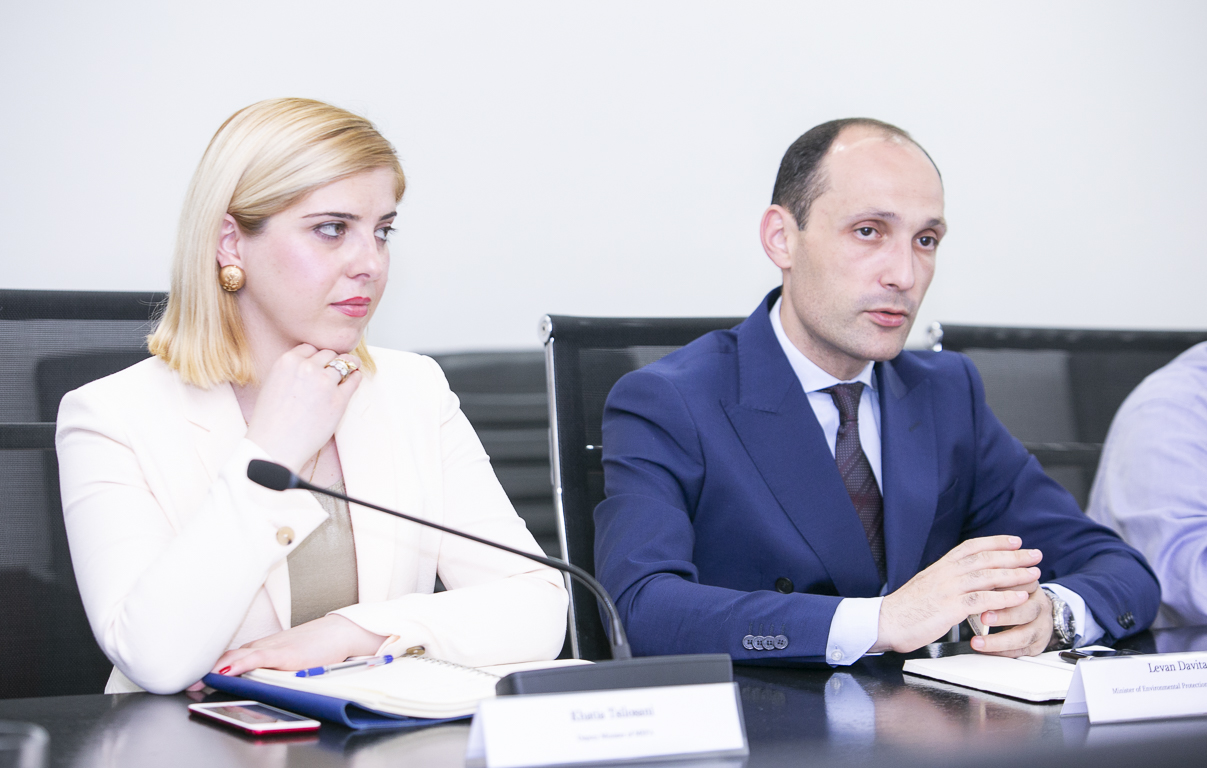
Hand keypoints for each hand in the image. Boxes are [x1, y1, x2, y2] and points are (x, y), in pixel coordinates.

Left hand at [206, 614, 386, 678]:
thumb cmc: (316, 648)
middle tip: (184, 683)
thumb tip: (246, 679)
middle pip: (226, 657)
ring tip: (196, 680)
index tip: (189, 679)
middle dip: (204, 670)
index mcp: (259, 649)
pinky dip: (239, 665)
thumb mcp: (285, 659)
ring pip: (236, 657)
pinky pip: (256, 659)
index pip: (227, 657)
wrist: (339, 633)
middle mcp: (261, 647)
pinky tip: (225, 671)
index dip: (207, 668)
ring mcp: (272, 649)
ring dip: (215, 669)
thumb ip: (266, 667)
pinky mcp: (285, 654)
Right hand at [242, 345, 362, 470]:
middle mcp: (307, 367)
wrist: (274, 446)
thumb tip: (308, 365)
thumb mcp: (272, 385)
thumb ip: (290, 372)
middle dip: (331, 360)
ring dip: (348, 365)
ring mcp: (324, 383)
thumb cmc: (270, 422)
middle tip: (335, 366)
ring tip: (352, 367)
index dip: (316, 355)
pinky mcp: (339, 400)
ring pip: (343, 364)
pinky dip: (355, 377)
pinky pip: (353, 380)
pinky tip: (354, 378)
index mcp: (287, 361)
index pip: (309, 348)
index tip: (320, 361)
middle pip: (327, 353)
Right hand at [874, 536, 1041, 652]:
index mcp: (940, 566)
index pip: (972, 546)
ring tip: (1034, 573)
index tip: (1015, 541)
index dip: (995, 542)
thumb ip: (945, 580)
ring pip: (988, 576)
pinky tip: (1019, 597)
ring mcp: (948, 589)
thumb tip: (964, 579)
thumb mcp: (926, 586)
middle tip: (1035, 554)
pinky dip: (1004, 598)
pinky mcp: (950, 607)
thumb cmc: (905, 609)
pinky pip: (983, 600)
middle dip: (1014, 556)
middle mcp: (946, 573)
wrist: (886, 621)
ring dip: (1014, 574)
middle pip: (985, 558)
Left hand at [971, 582, 1052, 657]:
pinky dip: (1000, 652)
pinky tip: (984, 650)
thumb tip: (973, 580)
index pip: (1021, 588)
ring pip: (1023, 637)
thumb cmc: (1015, 595)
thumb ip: (994, 581)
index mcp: (1032, 588)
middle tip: (983, 618)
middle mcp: (1040, 608)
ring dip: (998, 641)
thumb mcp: (1008, 583)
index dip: (1004, 592)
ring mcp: (1041, 628)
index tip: (984, 594)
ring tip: (977, 642)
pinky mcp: (1037, 646)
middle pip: (1026, 612)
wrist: (1037, 611)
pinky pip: (1019, 652)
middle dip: (1005, 616)